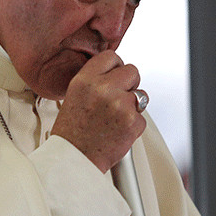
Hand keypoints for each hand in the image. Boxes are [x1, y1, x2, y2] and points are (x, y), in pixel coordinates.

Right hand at [51, 51, 146, 172]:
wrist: (75, 158)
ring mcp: (120, 105)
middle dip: (129, 84)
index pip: (112, 57)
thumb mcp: (74, 94)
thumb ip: (95, 79)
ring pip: (142, 95)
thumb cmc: (72, 131)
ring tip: (115, 118)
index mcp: (86, 80)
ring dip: (133, 104)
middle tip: (119, 98)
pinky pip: (142, 117)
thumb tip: (116, 71)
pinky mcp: (133, 122)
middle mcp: (104, 89)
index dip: (116, 67)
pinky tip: (118, 130)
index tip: (115, 76)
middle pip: (133, 71)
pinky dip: (133, 124)